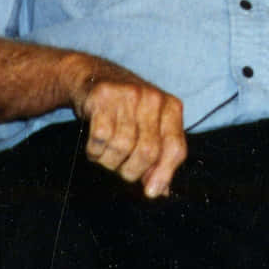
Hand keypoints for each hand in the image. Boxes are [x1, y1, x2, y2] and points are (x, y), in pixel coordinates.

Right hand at [73, 70, 186, 197]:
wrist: (93, 75)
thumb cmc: (125, 110)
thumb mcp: (148, 126)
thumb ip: (158, 157)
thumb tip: (159, 191)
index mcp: (171, 108)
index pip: (175, 148)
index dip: (164, 174)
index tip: (151, 193)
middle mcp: (153, 99)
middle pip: (147, 152)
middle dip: (131, 171)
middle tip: (121, 170)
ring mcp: (129, 95)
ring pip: (121, 147)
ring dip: (109, 161)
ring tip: (106, 155)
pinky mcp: (103, 96)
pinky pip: (100, 137)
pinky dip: (94, 150)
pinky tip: (94, 145)